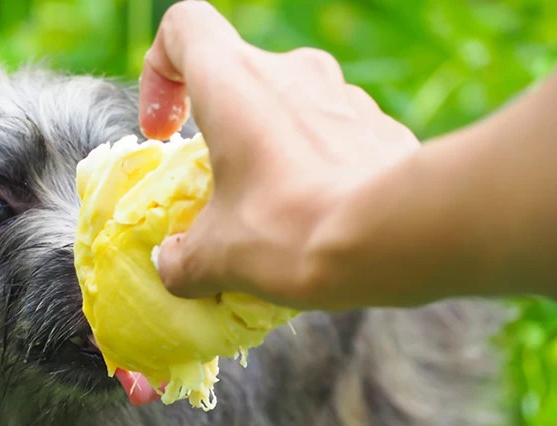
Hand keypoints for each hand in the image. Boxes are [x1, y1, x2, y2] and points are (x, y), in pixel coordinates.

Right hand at [139, 2, 418, 308]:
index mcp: (234, 81)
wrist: (397, 238)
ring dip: (272, 151)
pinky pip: (334, 135)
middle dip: (223, 133)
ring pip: (291, 108)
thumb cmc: (290, 230)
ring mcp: (345, 93)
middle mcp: (292, 70)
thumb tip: (173, 267)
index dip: (160, 72)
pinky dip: (317, 166)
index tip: (165, 132)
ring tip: (275, 213)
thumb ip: (183, 259)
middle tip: (222, 191)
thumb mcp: (218, 256)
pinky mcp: (382, 125)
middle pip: (239, 79)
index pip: (182, 27)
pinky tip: (322, 217)